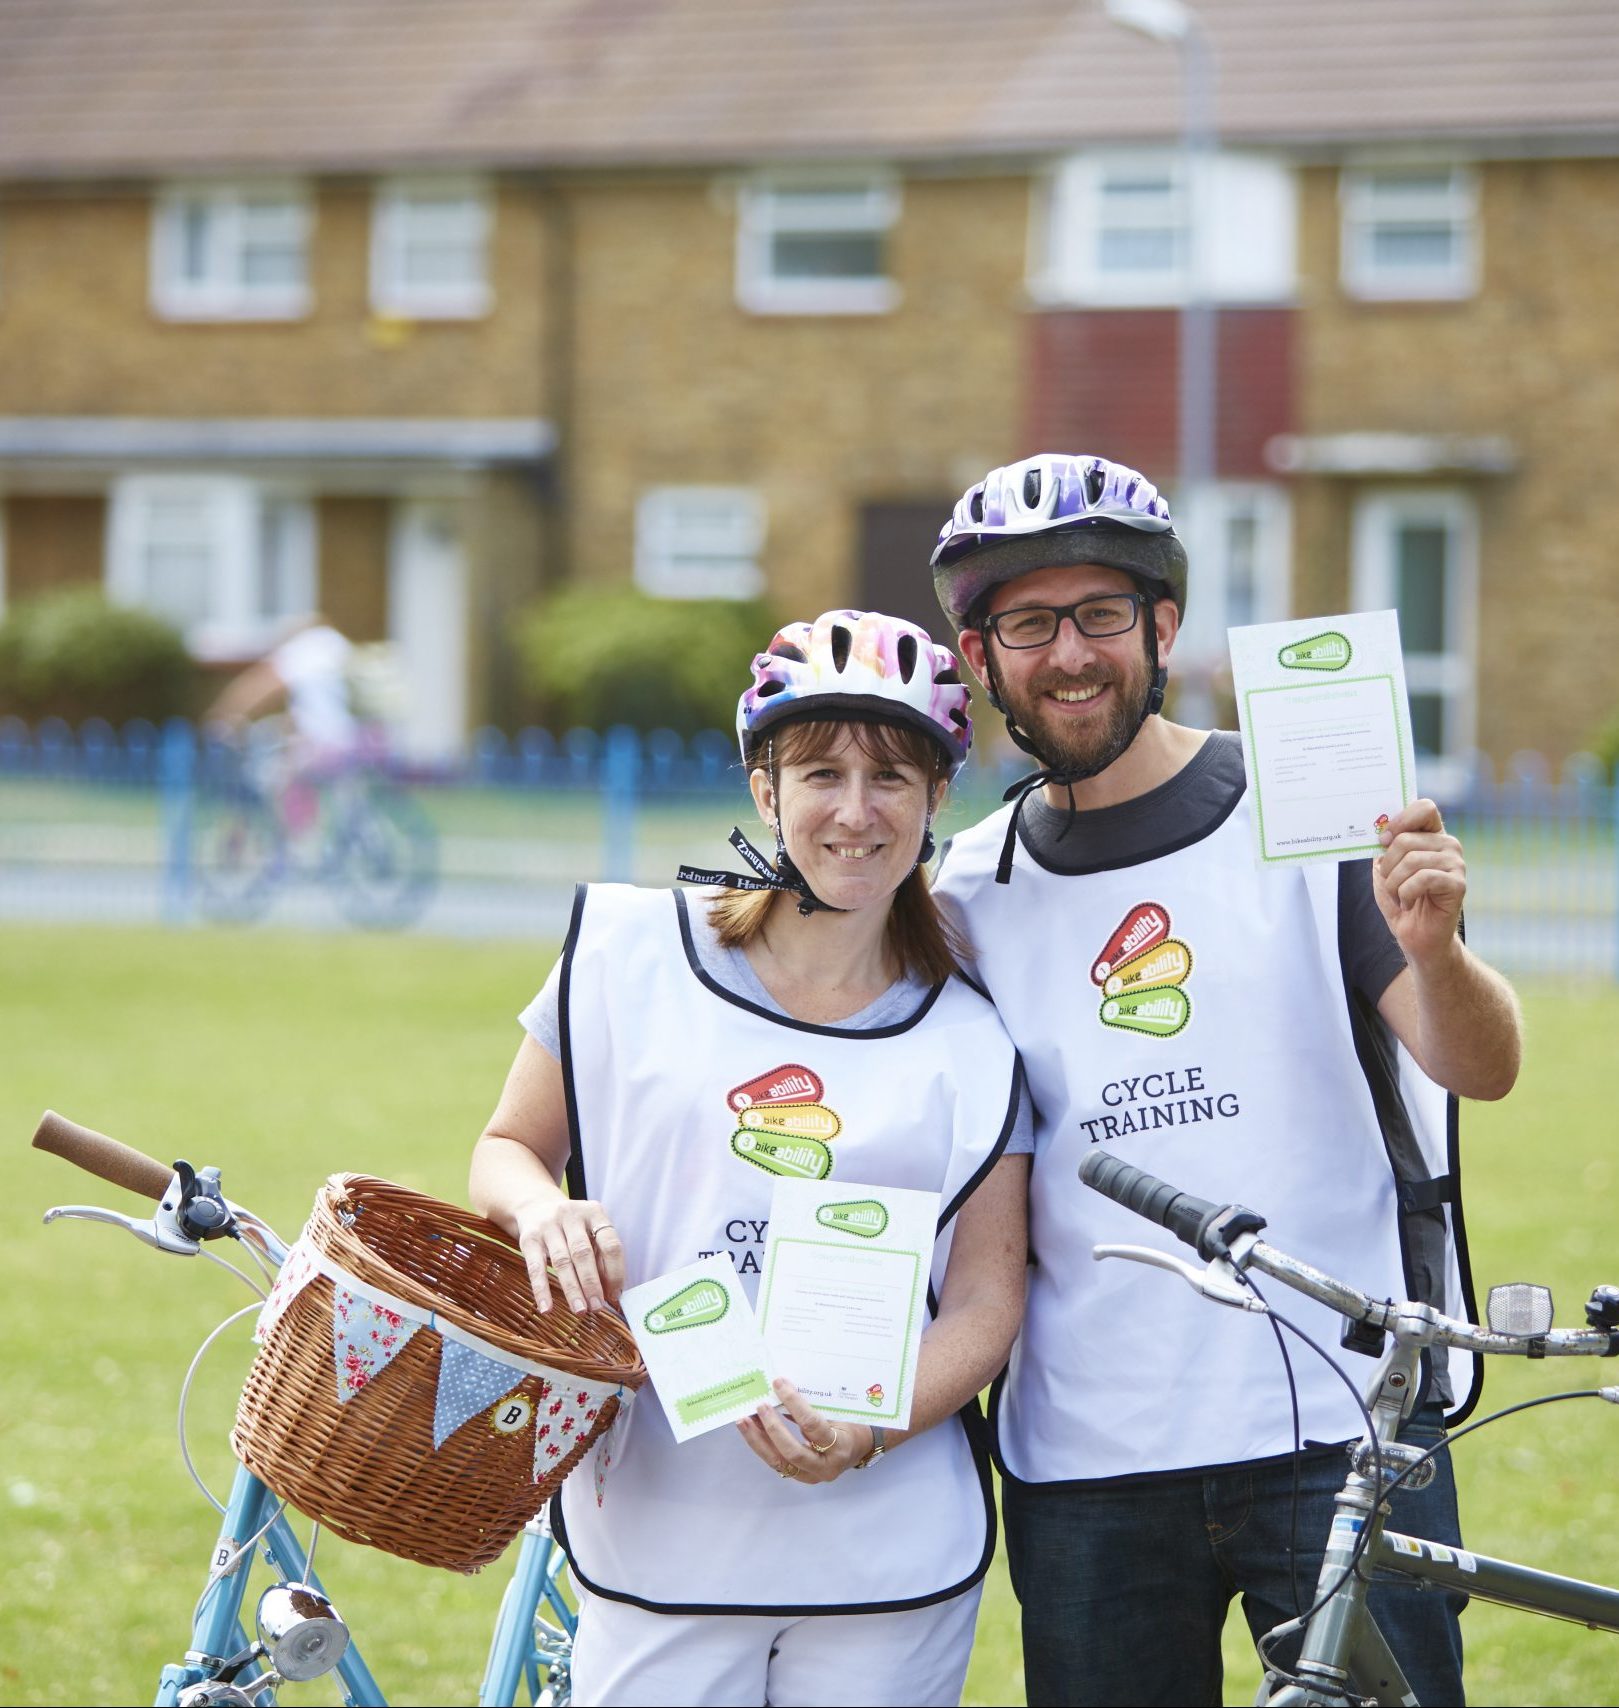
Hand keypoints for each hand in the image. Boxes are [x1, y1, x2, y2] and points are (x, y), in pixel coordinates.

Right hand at [515, 1197, 624, 1314]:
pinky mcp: (529, 1238)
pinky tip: (547, 1309)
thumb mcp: (589, 1231)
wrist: (535, 1206)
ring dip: (572, 1289)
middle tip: (597, 1307)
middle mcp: (571, 1215)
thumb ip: (601, 1257)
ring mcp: (548, 1225)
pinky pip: (536, 1267)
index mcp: (594, 1212)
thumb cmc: (571, 1227)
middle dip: (592, 1283)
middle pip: (584, 1253)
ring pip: (562, 1261)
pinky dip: (542, 1290)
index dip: (615, 1272)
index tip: (615, 1295)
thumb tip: (610, 1294)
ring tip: (579, 1310)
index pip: (610, 1244)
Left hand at [736, 1378, 873, 1483]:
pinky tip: (752, 1429)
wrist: (859, 1448)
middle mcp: (826, 1468)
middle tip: (759, 1406)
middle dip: (772, 1428)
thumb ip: (813, 1408)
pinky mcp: (799, 1476)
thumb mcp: (838, 1414)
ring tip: (743, 1420)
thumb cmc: (851, 1425)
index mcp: (840, 1447)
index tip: (780, 1384)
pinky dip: (762, 1444)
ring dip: (758, 1439)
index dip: (794, 1404)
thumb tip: (783, 1389)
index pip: (813, 1426)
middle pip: (792, 1452)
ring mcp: (811, 1476)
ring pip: (778, 1461)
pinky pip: (777, 1462)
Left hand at [1373, 798, 1466, 964]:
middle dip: (1387, 865)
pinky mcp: (1458, 884)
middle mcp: (1448, 845)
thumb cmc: (1401, 900)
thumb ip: (1384, 846)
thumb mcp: (1384, 868)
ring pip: (1411, 861)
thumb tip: (1380, 829)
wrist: (1417, 936)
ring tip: (1400, 896)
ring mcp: (1456, 864)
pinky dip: (1406, 893)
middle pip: (1406, 839)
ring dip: (1394, 884)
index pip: (1425, 808)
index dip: (1401, 820)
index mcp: (1432, 835)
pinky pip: (1422, 879)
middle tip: (1390, 883)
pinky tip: (1410, 903)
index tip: (1383, 840)